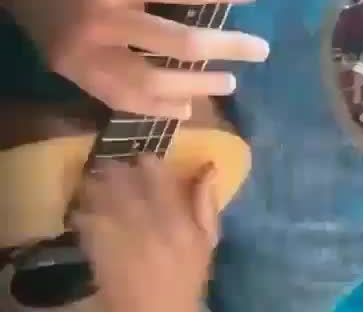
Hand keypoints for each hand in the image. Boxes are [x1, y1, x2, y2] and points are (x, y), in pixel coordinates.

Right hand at [0, 0, 268, 117]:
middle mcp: (104, 22)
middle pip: (178, 42)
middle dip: (227, 46)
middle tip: (261, 50)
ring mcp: (88, 54)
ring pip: (152, 81)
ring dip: (197, 86)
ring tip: (232, 85)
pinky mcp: (76, 73)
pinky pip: (120, 98)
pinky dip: (155, 107)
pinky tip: (184, 110)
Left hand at [73, 155, 217, 311]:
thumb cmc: (187, 274)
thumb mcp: (206, 240)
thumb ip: (206, 203)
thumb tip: (210, 167)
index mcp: (176, 218)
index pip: (157, 176)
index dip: (146, 162)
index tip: (142, 159)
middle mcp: (148, 222)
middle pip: (125, 182)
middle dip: (115, 169)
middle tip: (111, 165)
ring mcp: (122, 236)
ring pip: (103, 197)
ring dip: (96, 185)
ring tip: (93, 180)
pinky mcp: (102, 252)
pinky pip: (87, 223)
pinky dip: (82, 213)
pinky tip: (83, 210)